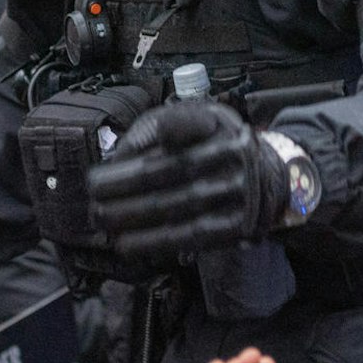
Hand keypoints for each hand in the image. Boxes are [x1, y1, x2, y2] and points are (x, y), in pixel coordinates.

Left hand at [87, 101, 285, 258]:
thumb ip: (164, 127)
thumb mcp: (198, 119)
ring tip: (105, 224)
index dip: (136, 156)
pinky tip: (130, 244)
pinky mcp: (237, 225)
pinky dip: (156, 242)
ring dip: (134, 220)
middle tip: (94, 200)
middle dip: (125, 191)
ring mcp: (238, 194)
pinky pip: (190, 237)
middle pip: (169, 176)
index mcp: (218, 125)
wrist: (268, 176)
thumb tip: (124, 153)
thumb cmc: (218, 144)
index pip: (173, 134)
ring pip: (177, 209)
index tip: (104, 171)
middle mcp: (233, 158)